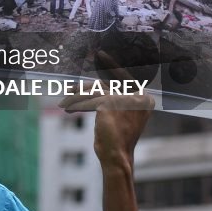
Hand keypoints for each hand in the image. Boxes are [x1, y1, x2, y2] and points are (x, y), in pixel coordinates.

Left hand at [60, 51, 154, 172]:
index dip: (111, 65)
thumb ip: (116, 99)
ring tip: (66, 101)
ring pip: (95, 91)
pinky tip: (68, 107)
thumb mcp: (121, 116)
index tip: (100, 54)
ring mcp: (124, 98)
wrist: (117, 157)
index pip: (125, 77)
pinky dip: (77, 103)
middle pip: (106, 84)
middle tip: (70, 87)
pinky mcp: (109, 102)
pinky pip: (88, 99)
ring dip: (78, 96)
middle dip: (86, 87)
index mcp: (145, 99)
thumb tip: (98, 85)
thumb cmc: (118, 139)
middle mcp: (138, 96)